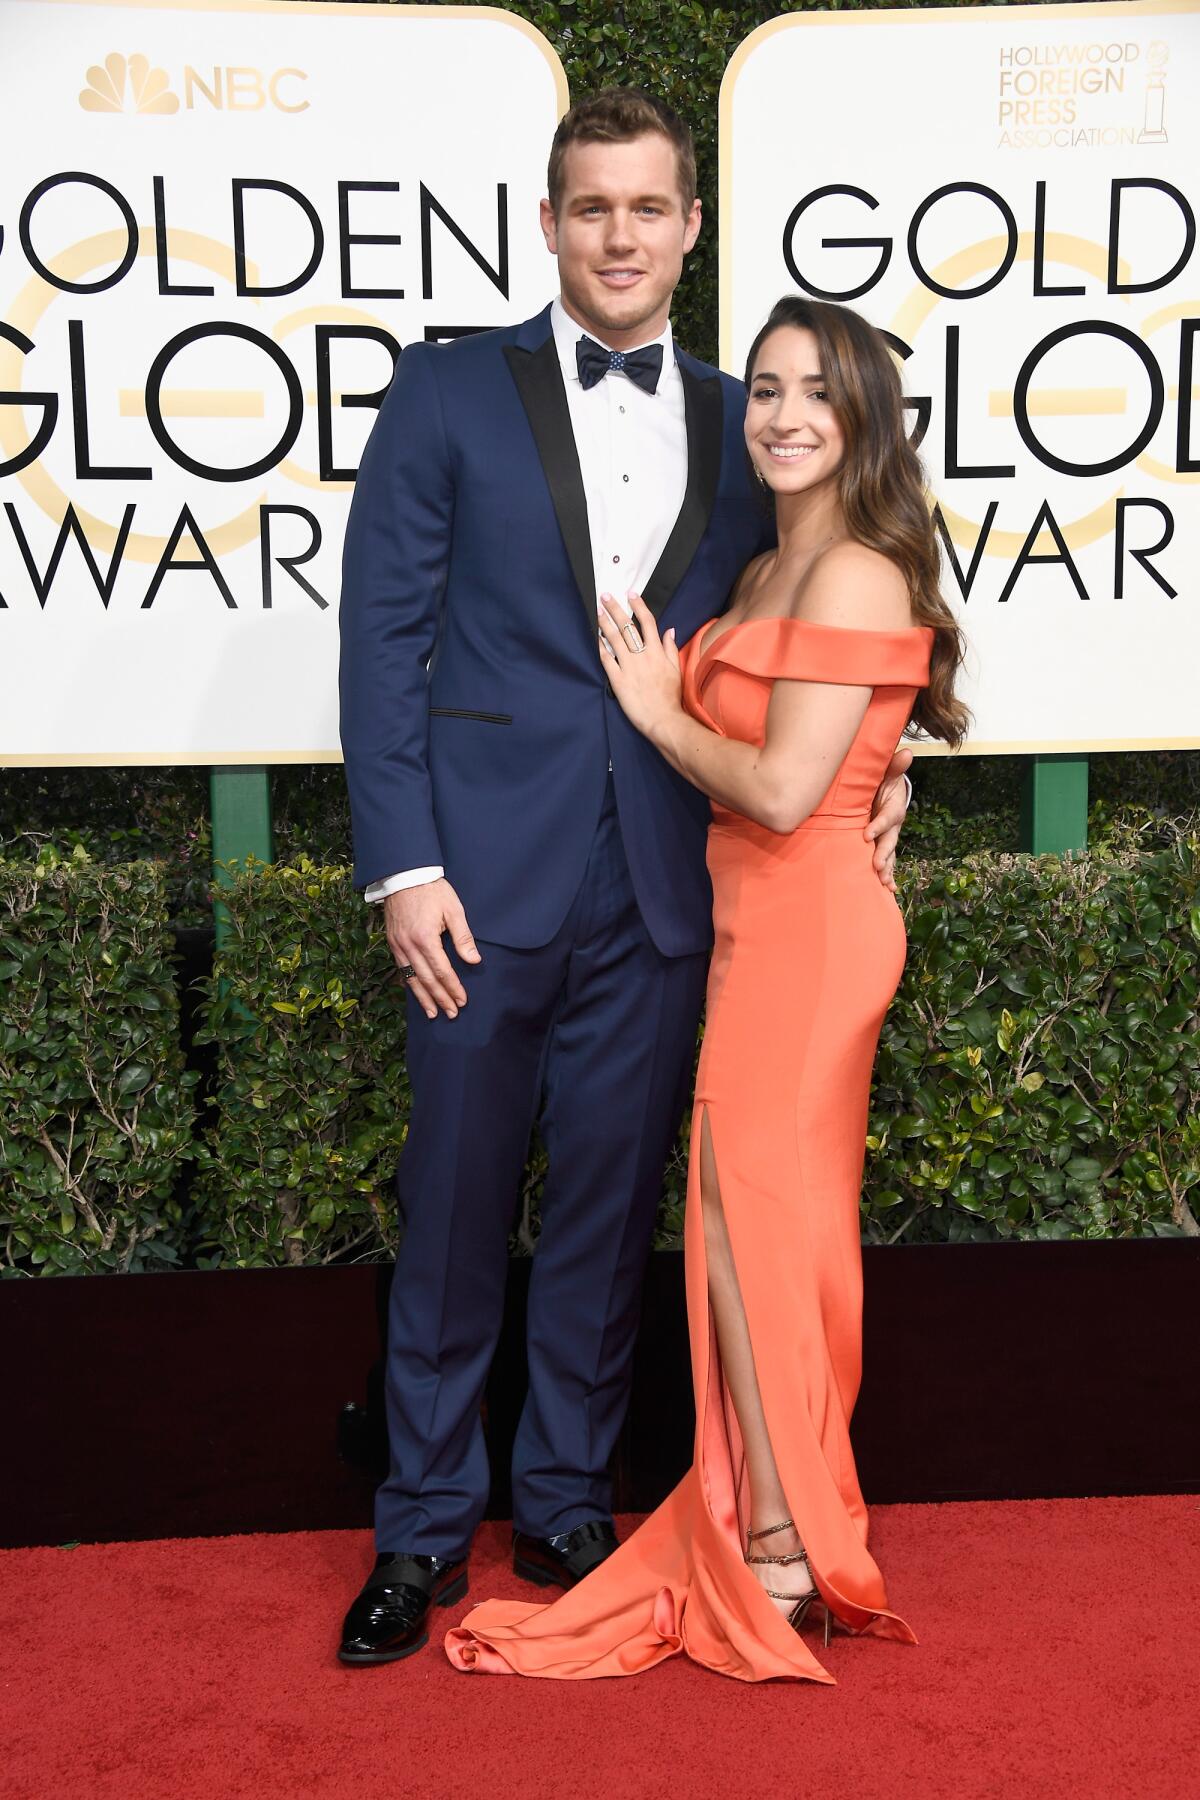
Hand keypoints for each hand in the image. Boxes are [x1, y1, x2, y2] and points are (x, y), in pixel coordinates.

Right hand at [383, 878, 480, 1018]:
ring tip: (433, 1014)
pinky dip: (410, 984)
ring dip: (423, 998)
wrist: (404, 875)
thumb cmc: (432, 890)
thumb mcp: (453, 910)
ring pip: (411, 979)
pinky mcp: (392, 943)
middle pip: (427, 980)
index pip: (442, 971)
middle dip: (440, 999)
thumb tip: (474, 960)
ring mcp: (398, 945)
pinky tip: (417, 993)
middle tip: (451, 1013)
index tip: (462, 1000)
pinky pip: (401, 969)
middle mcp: (409, 946)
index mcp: (426, 938)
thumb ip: (463, 937)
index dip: (453, 988)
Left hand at [597, 593, 681, 739]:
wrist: (662, 719)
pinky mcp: (617, 679)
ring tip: (597, 612)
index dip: (638, 605)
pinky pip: (607, 660)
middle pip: (626, 627)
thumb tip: (669, 630)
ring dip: (604, 624)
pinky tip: (595, 638)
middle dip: (615, 609)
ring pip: (614, 639)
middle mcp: (641, 655)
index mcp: (656, 651)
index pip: (647, 622)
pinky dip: (600, 648)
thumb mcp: (676, 669)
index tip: (630, 593)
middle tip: (605, 596)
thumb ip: (670, 648)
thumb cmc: (670, 696)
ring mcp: (628, 667)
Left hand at [865, 748, 912, 892]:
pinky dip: (887, 875)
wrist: (886, 792)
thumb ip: (894, 766)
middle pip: (890, 841)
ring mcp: (888, 837)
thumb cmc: (883, 781)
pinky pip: (886, 861)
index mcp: (894, 807)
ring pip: (889, 855)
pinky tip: (887, 890)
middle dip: (884, 854)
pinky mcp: (882, 844)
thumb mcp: (888, 772)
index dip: (878, 825)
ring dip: (887, 869)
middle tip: (877, 866)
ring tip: (884, 883)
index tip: (867, 835)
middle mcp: (893, 826)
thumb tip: (905, 752)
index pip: (888, 817)